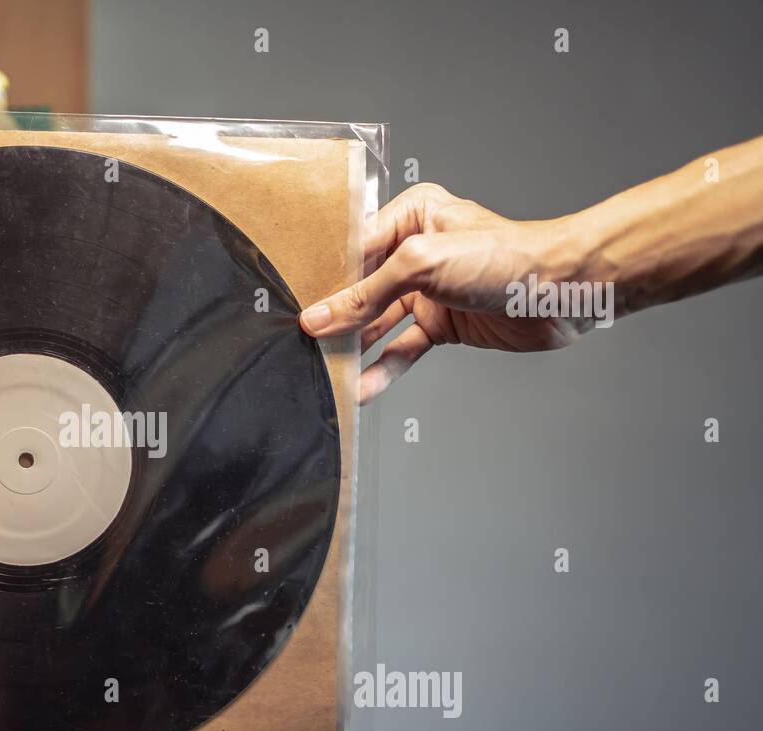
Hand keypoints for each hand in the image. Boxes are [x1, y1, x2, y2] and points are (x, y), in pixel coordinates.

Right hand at [300, 183, 592, 402]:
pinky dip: (382, 369)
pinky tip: (360, 387)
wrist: (564, 293)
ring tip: (324, 369)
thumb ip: (367, 294)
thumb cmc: (507, 258)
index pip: (353, 248)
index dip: (323, 277)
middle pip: (361, 288)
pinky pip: (402, 349)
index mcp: (412, 215)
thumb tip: (320, 318)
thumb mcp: (422, 264)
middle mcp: (417, 251)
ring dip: (354, 347)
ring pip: (378, 323)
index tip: (293, 304)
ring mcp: (429, 291)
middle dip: (334, 317)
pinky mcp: (443, 325)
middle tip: (302, 341)